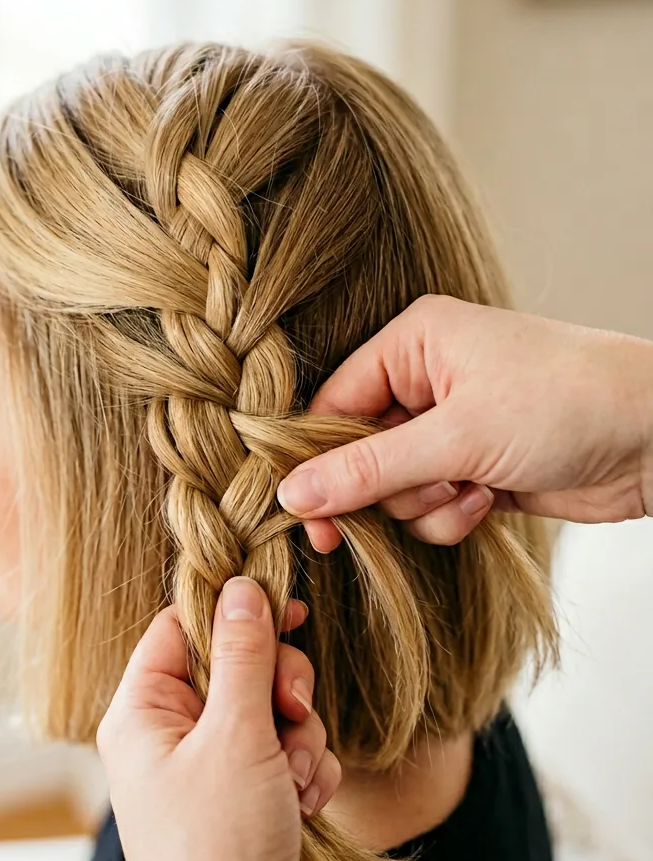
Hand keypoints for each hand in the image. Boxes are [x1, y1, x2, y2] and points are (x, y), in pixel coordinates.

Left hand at [96, 578, 339, 860]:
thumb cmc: (217, 848)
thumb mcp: (235, 736)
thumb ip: (244, 656)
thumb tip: (240, 588)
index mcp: (142, 712)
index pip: (182, 627)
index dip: (235, 614)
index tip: (288, 609)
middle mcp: (170, 738)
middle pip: (238, 667)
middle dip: (281, 690)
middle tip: (291, 714)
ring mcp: (209, 773)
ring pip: (273, 712)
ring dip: (300, 739)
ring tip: (294, 783)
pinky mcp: (246, 803)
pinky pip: (288, 756)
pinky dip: (306, 774)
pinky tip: (304, 807)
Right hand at [276, 296, 652, 549]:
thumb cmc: (568, 403)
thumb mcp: (458, 436)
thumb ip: (368, 469)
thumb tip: (292, 495)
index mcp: (414, 343)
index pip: (332, 406)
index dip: (318, 463)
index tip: (306, 517)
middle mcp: (427, 381)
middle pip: (359, 454)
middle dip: (388, 488)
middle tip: (399, 506)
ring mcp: (452, 428)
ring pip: (394, 490)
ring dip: (426, 505)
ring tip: (473, 489)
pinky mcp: (474, 468)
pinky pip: (430, 508)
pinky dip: (451, 515)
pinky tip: (490, 500)